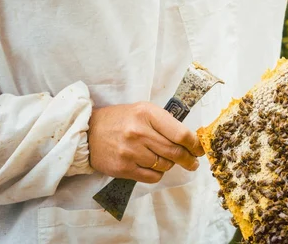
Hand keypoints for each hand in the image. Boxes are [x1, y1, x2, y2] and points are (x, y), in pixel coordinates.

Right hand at [87, 102, 204, 182]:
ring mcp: (130, 151)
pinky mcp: (124, 168)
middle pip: (175, 152)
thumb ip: (165, 122)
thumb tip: (189, 139)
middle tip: (193, 162)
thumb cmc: (121, 119)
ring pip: (165, 165)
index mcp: (147, 113)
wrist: (88, 132)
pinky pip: (152, 176)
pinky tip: (154, 167)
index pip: (181, 134)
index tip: (199, 149)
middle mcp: (139, 132)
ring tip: (168, 160)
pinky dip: (158, 174)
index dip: (195, 144)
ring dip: (171, 165)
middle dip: (188, 159)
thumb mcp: (143, 110)